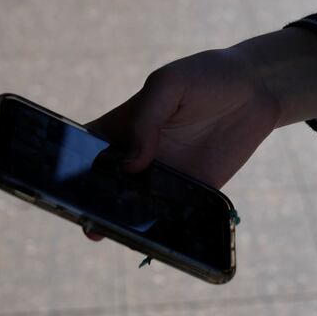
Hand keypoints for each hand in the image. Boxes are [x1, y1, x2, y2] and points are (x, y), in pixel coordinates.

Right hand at [83, 48, 279, 239]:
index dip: (70, 167)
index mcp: (126, 126)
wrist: (258, 90)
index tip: (58, 185)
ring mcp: (165, 176)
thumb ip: (145, 120)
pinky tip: (151, 239)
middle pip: (107, 185)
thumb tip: (131, 165)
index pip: (88, 150)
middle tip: (86, 219)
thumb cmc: (207, 76)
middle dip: (93, 203)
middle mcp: (140, 156)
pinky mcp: (194, 192)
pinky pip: (173, 214)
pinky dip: (160, 228)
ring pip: (136, 206)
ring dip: (123, 221)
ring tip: (110, 233)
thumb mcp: (169, 85)